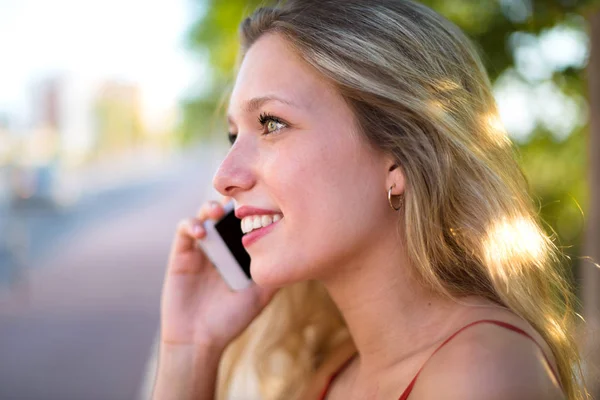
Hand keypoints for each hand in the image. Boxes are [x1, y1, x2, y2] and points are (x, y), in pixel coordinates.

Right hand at [160, 198, 277, 352]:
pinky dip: (192, 224)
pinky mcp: (182, 253)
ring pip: (206, 214)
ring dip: (211, 206)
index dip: (255, 207)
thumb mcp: (260, 296)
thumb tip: (299, 256)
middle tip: (241, 196)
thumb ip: (274, 275)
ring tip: (219, 211)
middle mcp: (222, 245)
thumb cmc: (230, 320)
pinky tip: (202, 233)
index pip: (248, 221)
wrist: (199, 340)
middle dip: (233, 199)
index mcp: (240, 252)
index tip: (265, 201)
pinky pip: (185, 229)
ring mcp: (202, 247)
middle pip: (228, 212)